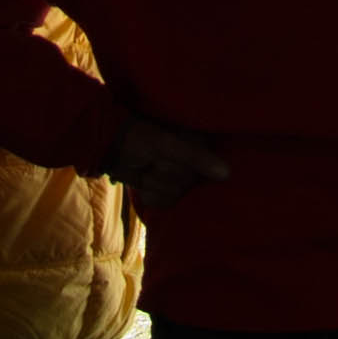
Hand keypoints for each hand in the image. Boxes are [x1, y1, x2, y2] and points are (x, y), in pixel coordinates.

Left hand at [103, 112, 231, 198]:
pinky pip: (164, 203)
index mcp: (200, 144)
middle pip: (187, 183)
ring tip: (145, 166)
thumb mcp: (167, 143)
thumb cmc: (138, 135)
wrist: (110, 144)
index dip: (185, 164)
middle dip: (165, 172)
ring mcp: (179, 179)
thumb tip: (227, 173)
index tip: (168, 152)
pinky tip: (143, 178)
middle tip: (152, 158)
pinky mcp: (165, 192)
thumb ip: (196, 157)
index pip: (207, 168)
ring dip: (153, 182)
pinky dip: (149, 193)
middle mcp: (193, 163)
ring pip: (174, 194)